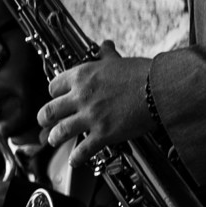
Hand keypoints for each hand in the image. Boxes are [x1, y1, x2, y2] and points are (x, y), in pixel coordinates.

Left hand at [37, 41, 153, 166]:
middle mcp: (81, 96)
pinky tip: (74, 160)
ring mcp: (90, 116)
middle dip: (44, 118)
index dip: (54, 94)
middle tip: (44, 122)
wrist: (161, 89)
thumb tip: (105, 46)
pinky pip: (82, 150)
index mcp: (82, 76)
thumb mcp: (119, 61)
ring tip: (54, 140)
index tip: (56, 98)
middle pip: (50, 110)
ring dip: (55, 138)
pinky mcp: (103, 134)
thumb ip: (106, 56)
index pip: (54, 86)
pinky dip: (76, 158)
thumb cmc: (143, 74)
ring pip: (60, 132)